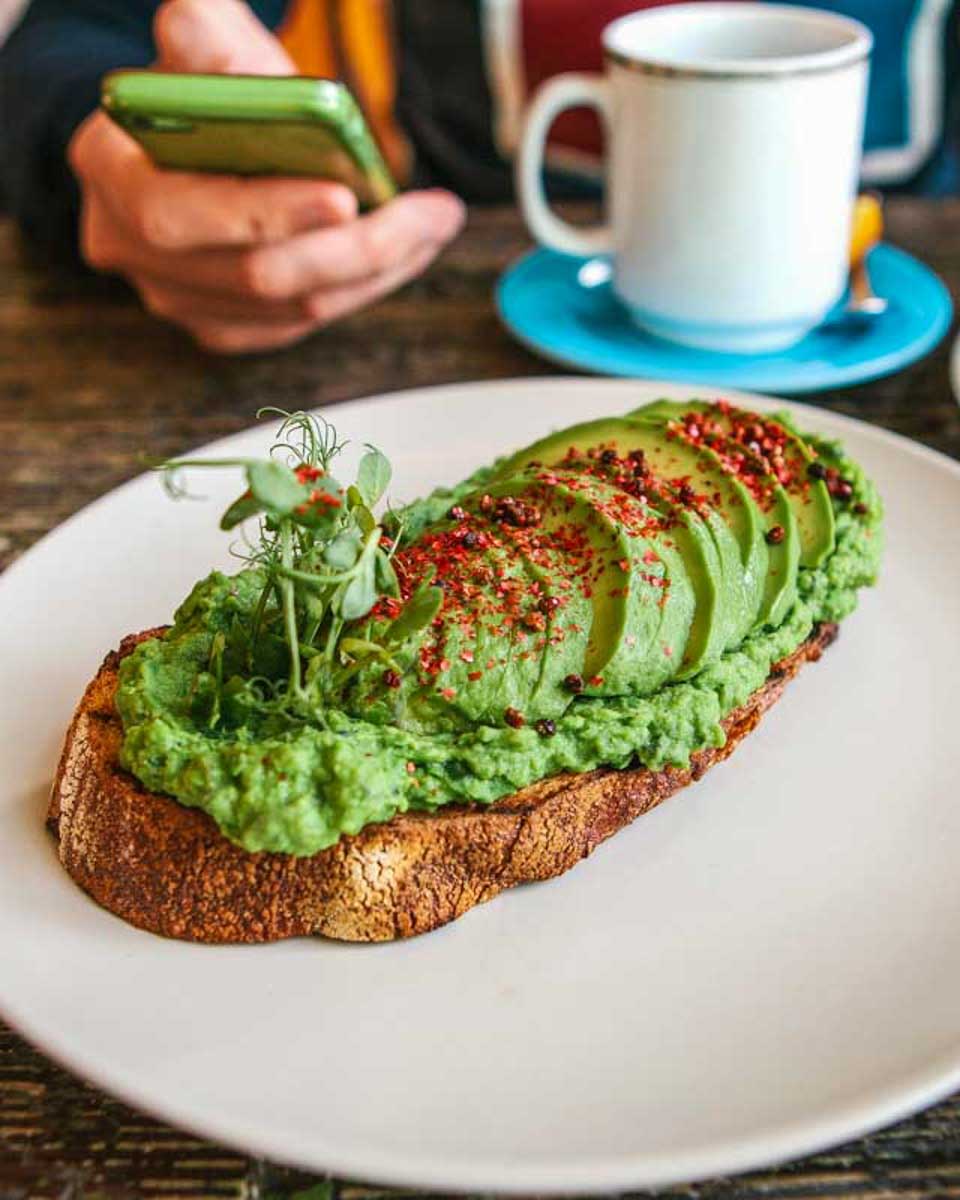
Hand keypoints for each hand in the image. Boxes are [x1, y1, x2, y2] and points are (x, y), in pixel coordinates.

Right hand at [67, 0, 464, 353]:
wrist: (193, 139)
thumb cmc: (206, 89)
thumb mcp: (203, 40)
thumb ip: (204, 35)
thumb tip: (206, 44)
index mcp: (111, 171)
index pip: (179, 216)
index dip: (264, 213)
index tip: (345, 196)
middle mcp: (132, 248)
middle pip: (255, 276)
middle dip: (355, 250)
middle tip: (429, 216)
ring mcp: (176, 298)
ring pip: (293, 308)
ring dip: (377, 272)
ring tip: (434, 225)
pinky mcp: (219, 326)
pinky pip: (301, 325)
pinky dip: (361, 291)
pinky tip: (403, 253)